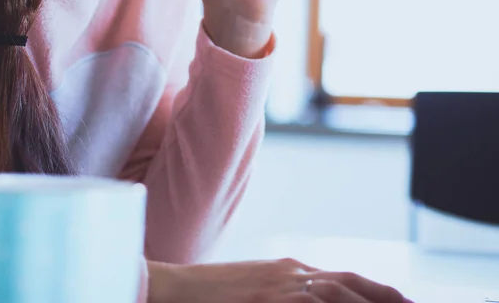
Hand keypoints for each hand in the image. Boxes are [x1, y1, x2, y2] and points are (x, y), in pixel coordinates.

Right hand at [148, 258, 412, 302]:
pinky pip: (312, 302)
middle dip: (382, 294)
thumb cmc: (212, 294)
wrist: (173, 288)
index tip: (396, 300)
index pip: (341, 279)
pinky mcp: (268, 297)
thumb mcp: (256, 290)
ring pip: (338, 291)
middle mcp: (291, 274)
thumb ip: (285, 293)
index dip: (372, 290)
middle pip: (347, 282)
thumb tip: (309, 297)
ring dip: (366, 299)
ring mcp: (280, 285)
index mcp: (289, 271)